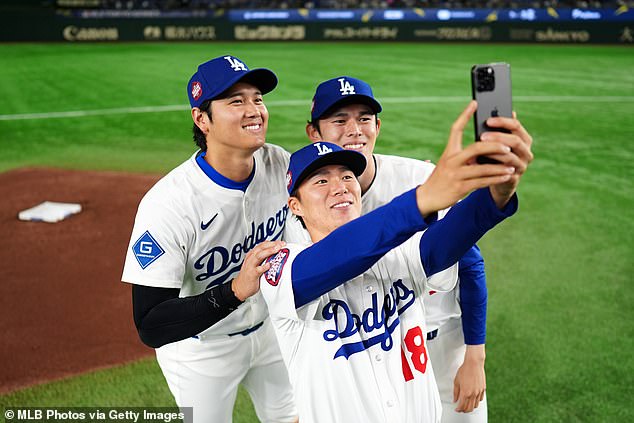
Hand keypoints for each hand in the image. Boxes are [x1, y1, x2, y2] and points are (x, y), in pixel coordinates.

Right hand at [231, 241, 285, 300]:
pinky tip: (269, 265)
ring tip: (277, 249)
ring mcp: (250, 266)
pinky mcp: (251, 274)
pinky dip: (263, 267)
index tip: (281, 242)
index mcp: (252, 255)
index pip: (262, 245)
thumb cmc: (249, 276)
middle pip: (261, 248)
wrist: (239, 288)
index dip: (272, 242)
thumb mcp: (255, 263)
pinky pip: (257, 269)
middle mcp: (251, 259)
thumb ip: (261, 256)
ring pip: (259, 256)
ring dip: (269, 251)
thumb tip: (270, 247)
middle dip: (272, 244)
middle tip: (281, 244)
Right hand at [416, 101, 516, 216]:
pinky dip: (495, 179)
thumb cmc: (441, 178)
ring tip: (512, 166)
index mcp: (449, 152)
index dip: (464, 115)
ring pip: (482, 168)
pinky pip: (482, 182)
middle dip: (494, 146)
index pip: (455, 129)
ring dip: (499, 167)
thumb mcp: (448, 163)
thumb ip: (463, 156)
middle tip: (508, 146)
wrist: (427, 197)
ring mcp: (455, 175)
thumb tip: (483, 148)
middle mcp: (451, 161)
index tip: (474, 103)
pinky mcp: (460, 188)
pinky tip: (505, 177)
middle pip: (475, 149)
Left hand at [453, 344, 486, 412]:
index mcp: (465, 392)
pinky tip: (472, 399)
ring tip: (466, 405)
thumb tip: (455, 400)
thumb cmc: (464, 370)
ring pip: (475, 405)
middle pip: (469, 408)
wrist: (474, 363)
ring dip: (470, 407)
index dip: (458, 409)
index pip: (461, 406)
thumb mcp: (456, 381)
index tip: (456, 409)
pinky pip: (480, 399)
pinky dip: (476, 401)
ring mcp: (479, 392)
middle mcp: (473, 394)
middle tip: (460, 409)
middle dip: (464, 410)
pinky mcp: (483, 389)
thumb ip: (455, 392)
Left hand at [480, 111, 533, 207]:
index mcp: (524, 139)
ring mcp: (522, 166)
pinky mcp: (514, 178)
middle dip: (498, 137)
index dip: (503, 122)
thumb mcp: (497, 142)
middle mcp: (527, 152)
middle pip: (516, 141)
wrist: (498, 180)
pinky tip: (481, 163)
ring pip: (510, 157)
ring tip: (480, 150)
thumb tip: (494, 111)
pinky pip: (504, 172)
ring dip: (494, 153)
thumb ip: (497, 129)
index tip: (488, 121)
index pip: (516, 126)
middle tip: (482, 136)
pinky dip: (492, 167)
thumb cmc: (495, 156)